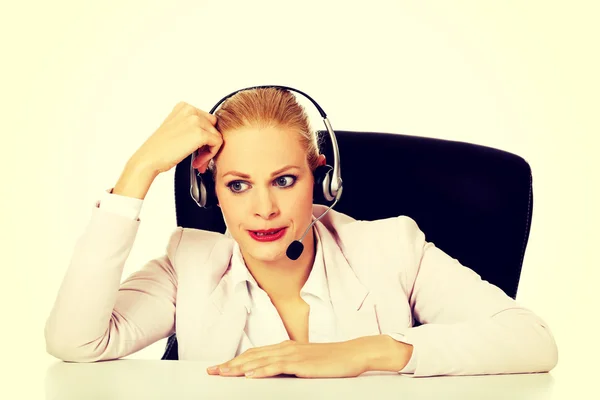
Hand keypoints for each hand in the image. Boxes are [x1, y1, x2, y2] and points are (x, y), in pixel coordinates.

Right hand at [131, 101, 222, 174]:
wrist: (149, 158)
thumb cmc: (161, 148)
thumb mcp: (177, 129)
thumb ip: (192, 126)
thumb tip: (212, 134)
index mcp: (184, 107)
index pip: (207, 120)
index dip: (205, 136)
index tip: (198, 149)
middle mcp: (190, 110)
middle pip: (214, 127)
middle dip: (209, 143)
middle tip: (199, 157)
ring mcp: (195, 120)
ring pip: (217, 136)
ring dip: (209, 151)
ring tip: (197, 161)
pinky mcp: (200, 134)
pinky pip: (218, 143)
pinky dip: (210, 155)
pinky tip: (197, 162)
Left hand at [206, 335, 409, 378]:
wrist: (354, 353)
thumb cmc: (333, 359)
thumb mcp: (308, 362)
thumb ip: (291, 364)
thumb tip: (276, 370)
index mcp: (286, 347)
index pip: (255, 353)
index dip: (236, 360)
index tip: (221, 367)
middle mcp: (286, 348)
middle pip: (252, 356)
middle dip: (230, 364)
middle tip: (212, 371)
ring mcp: (293, 354)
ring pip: (259, 360)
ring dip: (239, 367)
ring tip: (223, 373)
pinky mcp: (301, 363)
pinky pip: (276, 367)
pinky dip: (260, 370)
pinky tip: (249, 375)